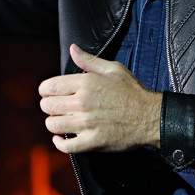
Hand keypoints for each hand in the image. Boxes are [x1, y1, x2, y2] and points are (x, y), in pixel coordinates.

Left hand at [38, 44, 162, 153]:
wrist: (150, 117)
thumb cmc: (133, 92)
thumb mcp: (113, 69)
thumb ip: (89, 60)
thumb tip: (73, 49)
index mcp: (86, 83)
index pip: (49, 87)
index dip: (44, 90)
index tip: (48, 93)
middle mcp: (82, 103)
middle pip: (48, 106)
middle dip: (48, 106)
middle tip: (55, 107)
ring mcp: (86, 124)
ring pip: (53, 125)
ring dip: (53, 123)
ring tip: (60, 121)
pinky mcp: (92, 142)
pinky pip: (66, 146)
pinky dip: (59, 143)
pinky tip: (61, 138)